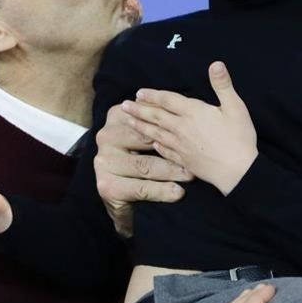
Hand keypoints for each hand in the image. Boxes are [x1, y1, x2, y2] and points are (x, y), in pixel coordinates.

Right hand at [94, 103, 192, 237]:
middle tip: (197, 154)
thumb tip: (188, 107)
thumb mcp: (145, 135)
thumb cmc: (140, 159)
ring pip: (146, 165)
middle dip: (174, 147)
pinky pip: (141, 188)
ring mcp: (104, 161)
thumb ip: (157, 121)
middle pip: (146, 140)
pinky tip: (177, 193)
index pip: (149, 116)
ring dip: (171, 170)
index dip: (173, 122)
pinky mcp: (107, 185)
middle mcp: (106, 136)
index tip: (195, 127)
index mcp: (116, 117)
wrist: (121, 195)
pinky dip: (161, 191)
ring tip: (190, 174)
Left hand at [122, 61, 256, 193]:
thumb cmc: (239, 138)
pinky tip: (151, 143)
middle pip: (156, 116)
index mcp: (193, 112)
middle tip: (123, 105)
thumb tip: (216, 64)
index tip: (139, 92)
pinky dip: (155, 145)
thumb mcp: (235, 107)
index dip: (153, 95)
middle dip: (139, 110)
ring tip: (127, 121)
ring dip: (140, 126)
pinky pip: (165, 151)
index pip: (168, 100)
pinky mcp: (184, 161)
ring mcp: (181, 146)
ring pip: (155, 133)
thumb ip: (223, 85)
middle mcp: (182, 128)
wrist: (238, 172)